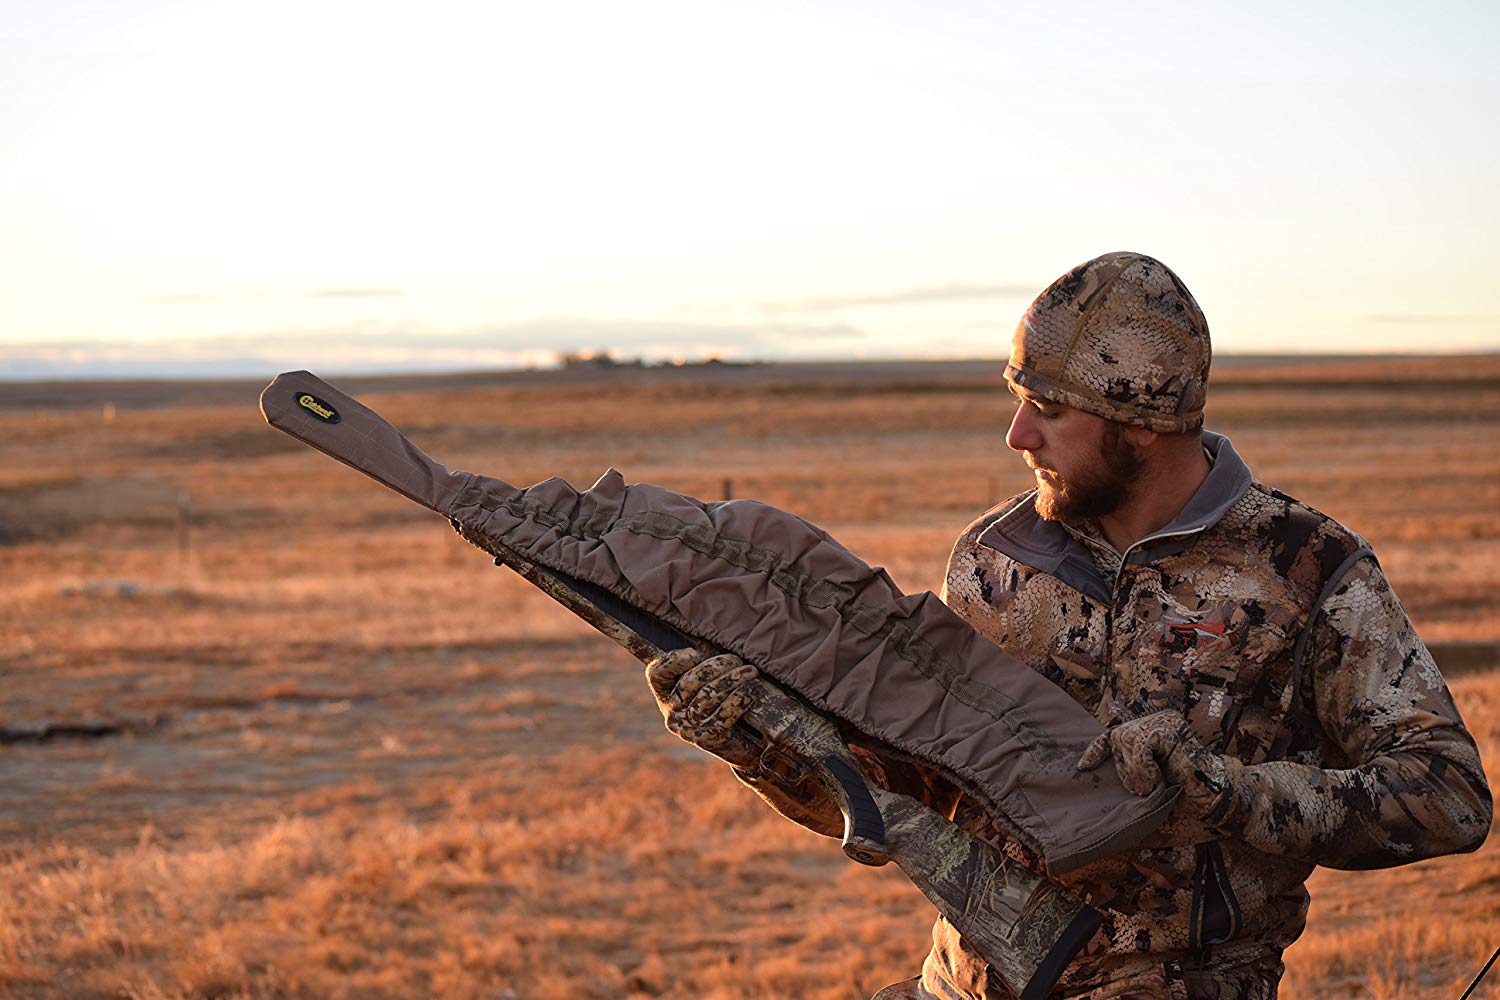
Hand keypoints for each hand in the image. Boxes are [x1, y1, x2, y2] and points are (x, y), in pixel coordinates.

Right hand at [645, 648, 761, 769]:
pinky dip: (741, 698)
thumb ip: (704, 660)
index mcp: (666, 694)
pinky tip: (753, 690)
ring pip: (709, 696)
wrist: (744, 744)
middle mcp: (673, 713)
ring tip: (751, 672)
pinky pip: (725, 713)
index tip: (696, 652)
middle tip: (737, 660)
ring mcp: (689, 729)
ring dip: (733, 680)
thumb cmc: (725, 700)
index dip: (674, 660)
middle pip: (690, 682)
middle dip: (716, 666)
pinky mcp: (709, 740)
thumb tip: (710, 634)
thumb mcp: (710, 679)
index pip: (657, 673)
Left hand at [1077, 710, 1240, 821]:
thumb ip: (1128, 785)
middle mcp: (1157, 724)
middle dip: (1122, 766)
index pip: (1114, 735)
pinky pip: (1142, 743)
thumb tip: (1095, 797)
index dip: (1097, 749)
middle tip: (1138, 790)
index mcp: (1151, 735)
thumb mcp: (1148, 792)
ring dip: (1133, 770)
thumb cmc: (1184, 799)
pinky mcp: (1172, 729)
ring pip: (1128, 738)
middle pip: (1118, 736)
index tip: (1084, 767)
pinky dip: (1144, 766)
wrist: (1215, 801)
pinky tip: (1157, 781)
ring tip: (1148, 789)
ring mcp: (1165, 723)